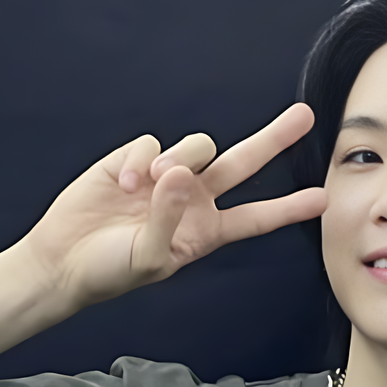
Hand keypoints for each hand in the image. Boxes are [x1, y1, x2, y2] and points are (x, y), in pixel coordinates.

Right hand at [16, 102, 327, 311]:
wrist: (64, 260)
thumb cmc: (111, 271)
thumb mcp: (149, 258)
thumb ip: (169, 219)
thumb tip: (178, 174)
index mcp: (206, 232)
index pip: (255, 219)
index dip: (287, 209)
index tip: (322, 199)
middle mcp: (194, 200)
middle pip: (242, 164)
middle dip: (273, 139)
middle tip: (304, 116)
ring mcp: (166, 176)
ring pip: (197, 146)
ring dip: (176, 161)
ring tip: (145, 187)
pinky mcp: (135, 158)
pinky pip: (152, 143)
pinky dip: (138, 161)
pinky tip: (122, 184)